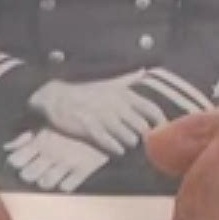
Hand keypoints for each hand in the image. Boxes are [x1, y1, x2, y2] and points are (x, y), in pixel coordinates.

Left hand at [3, 129, 109, 191]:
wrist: (107, 116)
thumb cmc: (72, 119)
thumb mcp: (47, 123)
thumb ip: (25, 136)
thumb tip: (7, 147)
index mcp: (41, 139)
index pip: (15, 160)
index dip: (15, 163)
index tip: (19, 162)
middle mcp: (51, 151)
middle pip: (27, 175)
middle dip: (28, 175)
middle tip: (34, 170)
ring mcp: (67, 161)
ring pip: (44, 184)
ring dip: (45, 181)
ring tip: (49, 175)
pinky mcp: (84, 169)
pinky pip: (66, 187)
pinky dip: (64, 184)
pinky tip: (65, 177)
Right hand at [28, 72, 166, 154]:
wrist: (55, 98)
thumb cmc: (84, 91)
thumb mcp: (107, 82)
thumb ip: (127, 78)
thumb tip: (143, 69)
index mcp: (122, 93)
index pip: (151, 108)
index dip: (161, 122)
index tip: (163, 131)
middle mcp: (116, 104)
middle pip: (142, 127)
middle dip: (144, 137)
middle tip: (143, 143)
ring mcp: (103, 117)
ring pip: (129, 138)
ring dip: (129, 144)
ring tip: (126, 144)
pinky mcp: (90, 129)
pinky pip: (111, 145)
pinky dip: (116, 149)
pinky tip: (116, 149)